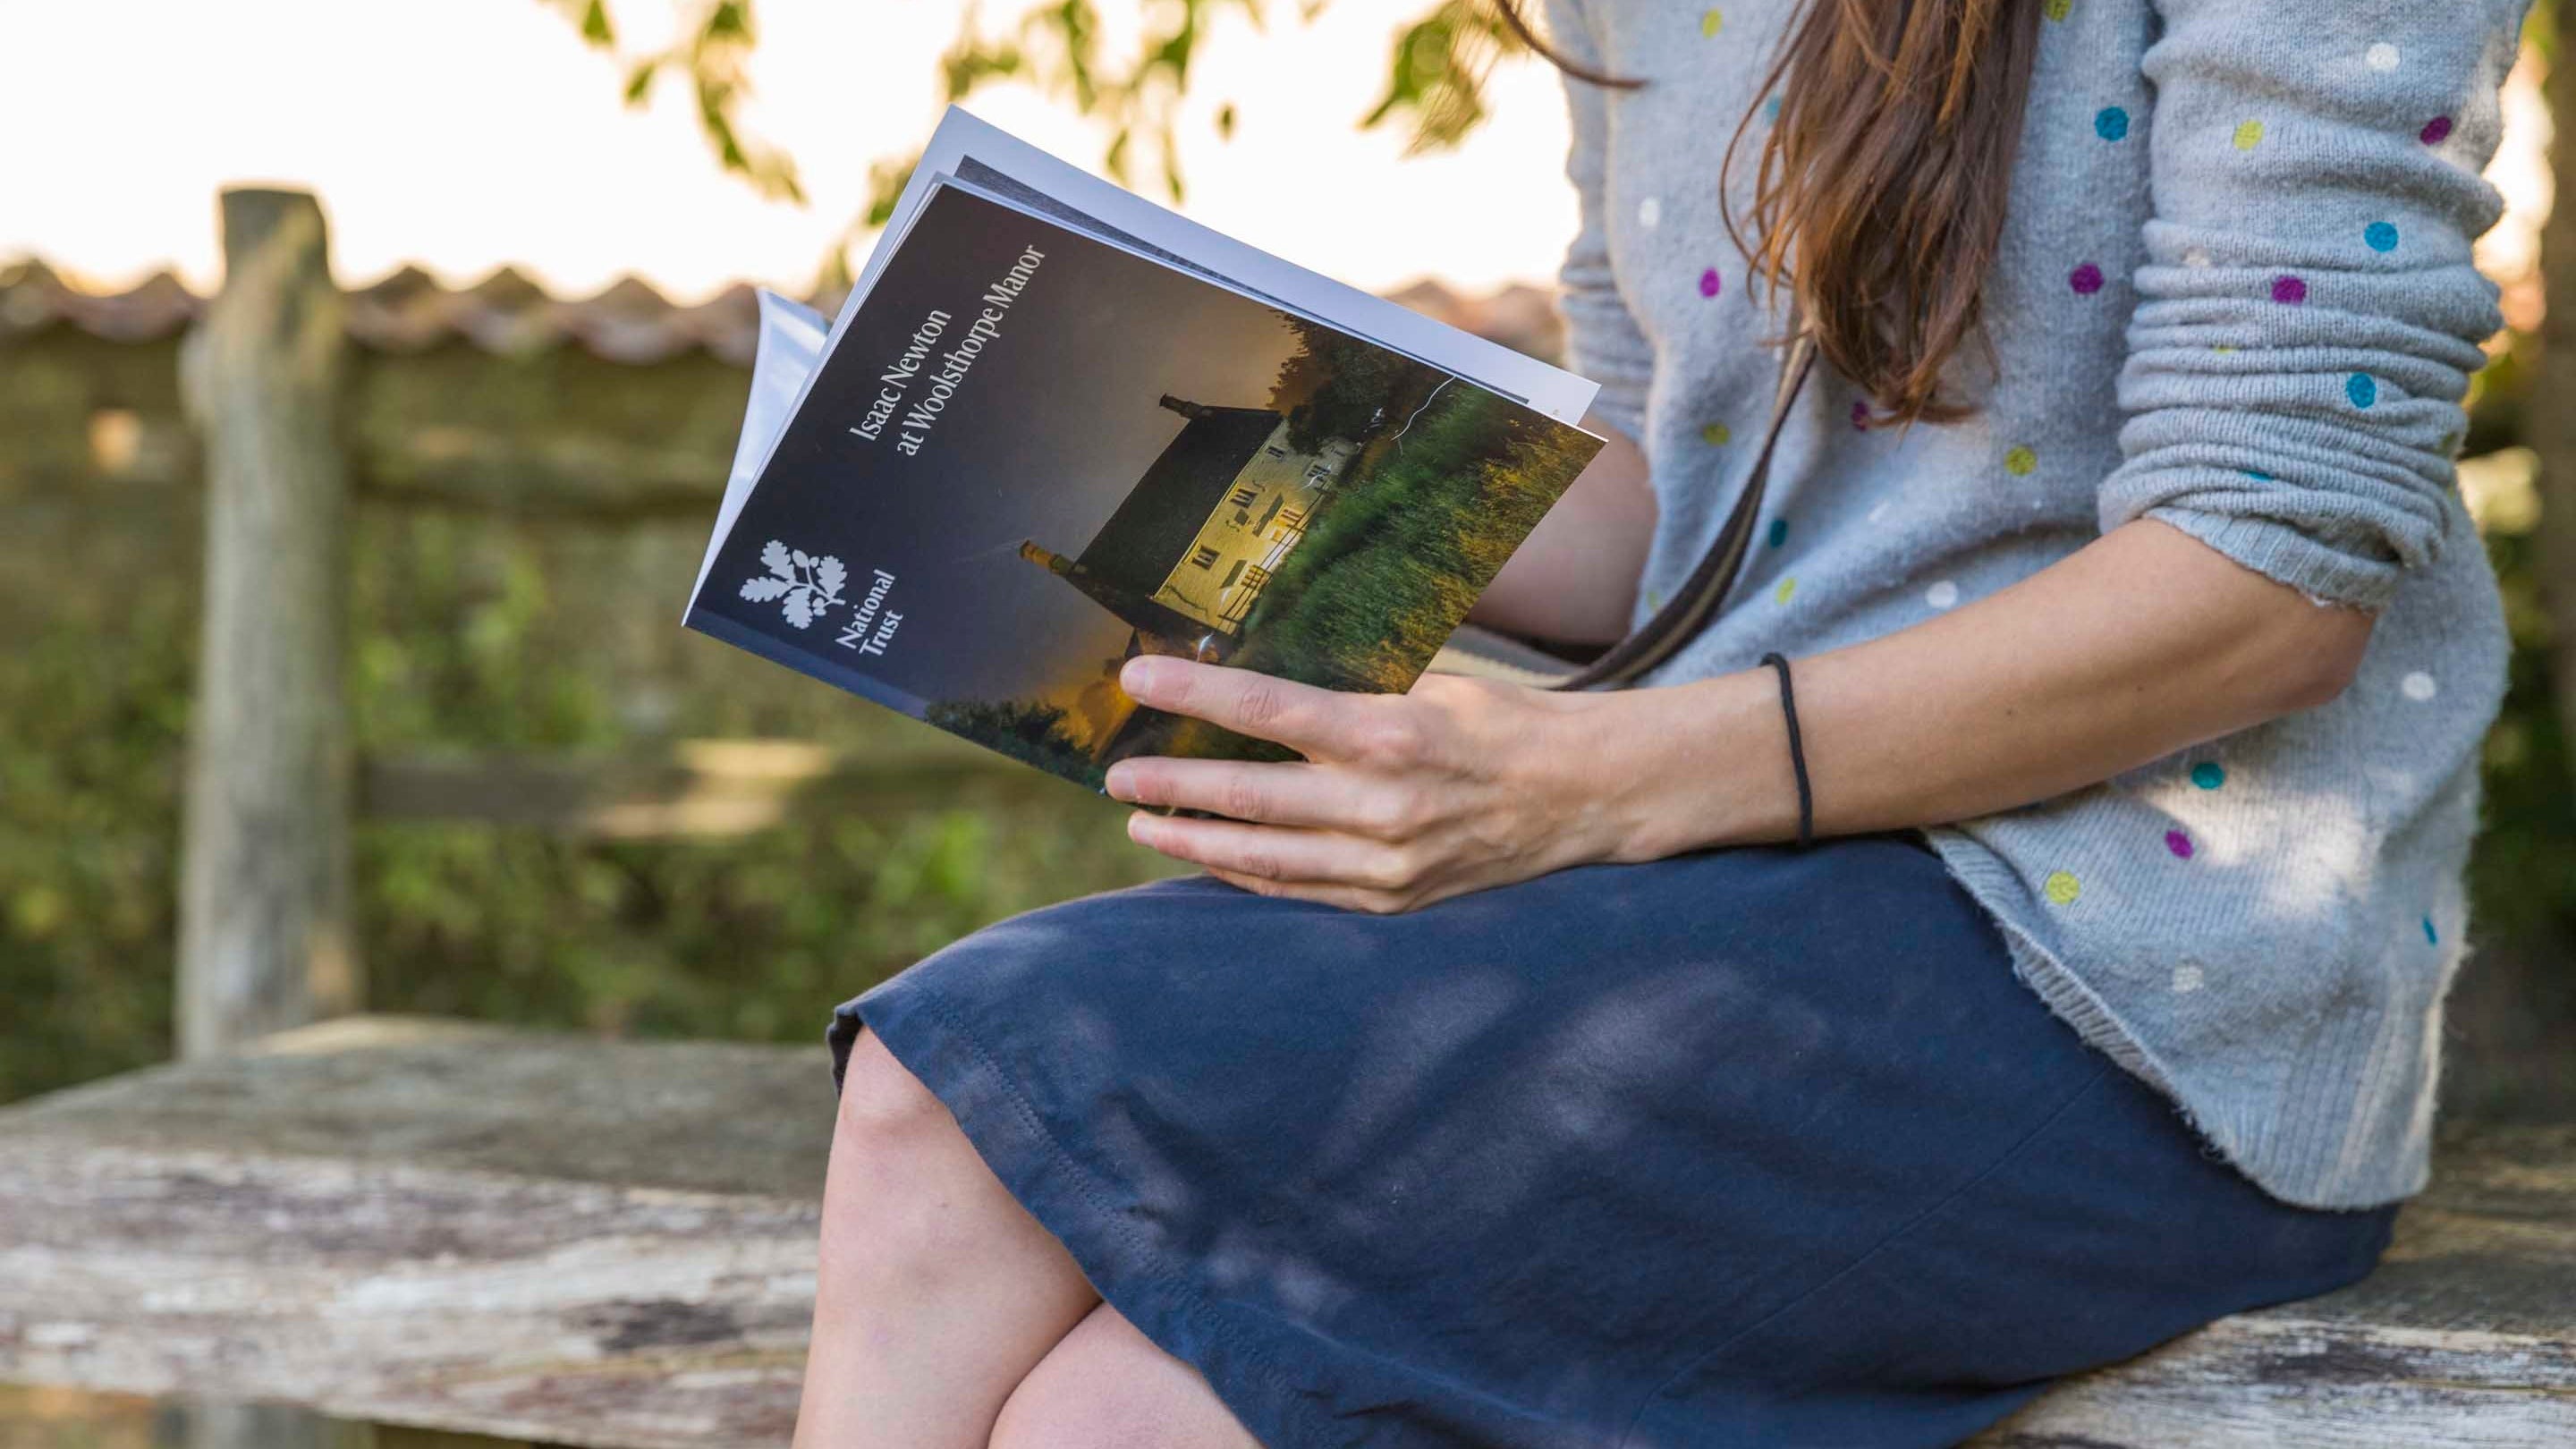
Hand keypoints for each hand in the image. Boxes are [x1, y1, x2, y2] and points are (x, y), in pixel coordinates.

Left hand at [1103, 656, 1634, 913]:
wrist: (1582, 795)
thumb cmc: (1501, 723)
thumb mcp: (1429, 685)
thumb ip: (1348, 694)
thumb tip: (1259, 686)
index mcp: (1389, 734)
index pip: (1266, 712)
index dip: (1192, 696)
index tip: (1136, 681)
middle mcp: (1383, 806)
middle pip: (1248, 798)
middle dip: (1170, 788)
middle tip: (1116, 778)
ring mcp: (1386, 863)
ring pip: (1263, 859)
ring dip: (1193, 841)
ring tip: (1143, 824)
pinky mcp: (1393, 900)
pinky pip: (1299, 890)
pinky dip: (1246, 875)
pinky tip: (1208, 858)